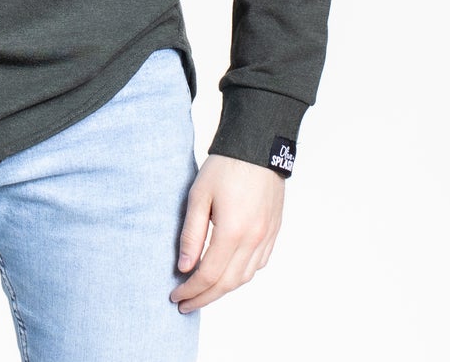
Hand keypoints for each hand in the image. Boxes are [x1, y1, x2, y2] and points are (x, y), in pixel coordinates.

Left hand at [170, 154, 284, 312]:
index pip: (208, 275)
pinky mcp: (274, 230)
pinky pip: (259, 263)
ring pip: (245, 277)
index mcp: (233, 232)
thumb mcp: (198, 195)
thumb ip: (191, 234)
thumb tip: (184, 267)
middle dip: (204, 297)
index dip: (191, 290)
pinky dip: (242, 275)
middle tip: (185, 304)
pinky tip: (228, 273)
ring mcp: (267, 236)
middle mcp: (253, 239)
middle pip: (228, 283)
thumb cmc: (225, 166)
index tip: (175, 295)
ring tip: (203, 292)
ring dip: (223, 289)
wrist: (258, 145)